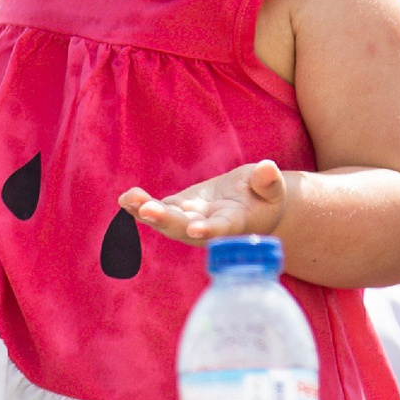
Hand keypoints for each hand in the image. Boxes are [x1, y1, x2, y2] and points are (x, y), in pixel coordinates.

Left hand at [120, 159, 284, 245]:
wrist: (251, 208)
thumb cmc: (265, 198)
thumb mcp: (273, 189)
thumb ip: (269, 182)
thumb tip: (268, 169)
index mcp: (236, 224)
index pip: (222, 229)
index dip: (209, 230)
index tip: (195, 230)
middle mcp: (208, 228)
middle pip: (186, 228)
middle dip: (166, 220)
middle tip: (148, 211)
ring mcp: (191, 220)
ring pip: (167, 220)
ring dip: (147, 212)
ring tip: (128, 200)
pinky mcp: (179, 210)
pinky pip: (159, 210)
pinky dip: (140, 205)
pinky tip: (125, 198)